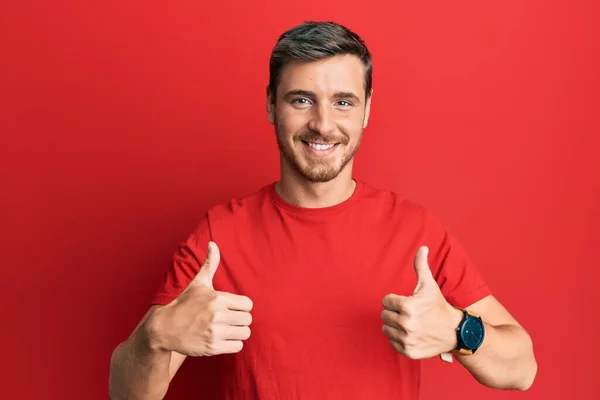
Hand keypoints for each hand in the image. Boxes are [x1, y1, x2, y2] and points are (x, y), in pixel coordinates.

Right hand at [148, 241, 252, 356]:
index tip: (232, 308)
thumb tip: (213, 243)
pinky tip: (223, 339)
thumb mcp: (198, 283)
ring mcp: (215, 332)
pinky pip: (237, 347)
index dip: (242, 307)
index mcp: (217, 298)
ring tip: (227, 329)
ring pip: (244, 334)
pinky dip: (233, 344)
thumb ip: (210, 264)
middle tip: (229, 320)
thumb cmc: (184, 303)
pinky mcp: (212, 347)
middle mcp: (217, 315)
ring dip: (238, 333)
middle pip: (247, 320)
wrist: (164, 327)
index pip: (248, 304)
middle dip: (240, 320)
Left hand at [381, 246, 461, 358]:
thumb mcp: (429, 285)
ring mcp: (407, 339)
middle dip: (395, 312)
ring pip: (386, 329)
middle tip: (409, 313)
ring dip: (395, 325)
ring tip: (410, 323)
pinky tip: (411, 334)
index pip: (385, 301)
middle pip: (384, 315)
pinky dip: (398, 339)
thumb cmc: (438, 305)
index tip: (407, 302)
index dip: (395, 300)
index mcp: (407, 306)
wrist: (455, 331)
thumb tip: (422, 247)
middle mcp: (406, 324)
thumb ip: (421, 266)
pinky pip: (391, 343)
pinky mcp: (408, 351)